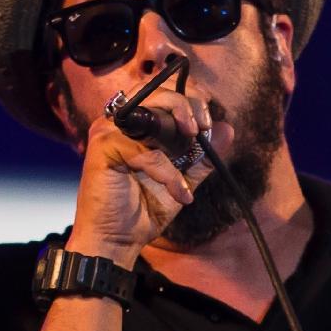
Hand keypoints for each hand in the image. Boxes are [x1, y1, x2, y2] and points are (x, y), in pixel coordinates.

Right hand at [68, 88, 231, 263]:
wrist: (116, 242)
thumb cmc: (143, 210)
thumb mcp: (182, 180)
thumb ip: (202, 156)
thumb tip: (227, 128)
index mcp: (136, 125)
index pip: (162, 90)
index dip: (189, 96)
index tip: (209, 121)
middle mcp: (119, 122)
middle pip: (154, 89)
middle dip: (186, 101)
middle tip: (202, 126)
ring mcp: (107, 131)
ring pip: (147, 106)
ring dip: (178, 118)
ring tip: (196, 140)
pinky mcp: (103, 148)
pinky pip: (145, 150)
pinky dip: (167, 171)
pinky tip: (180, 194)